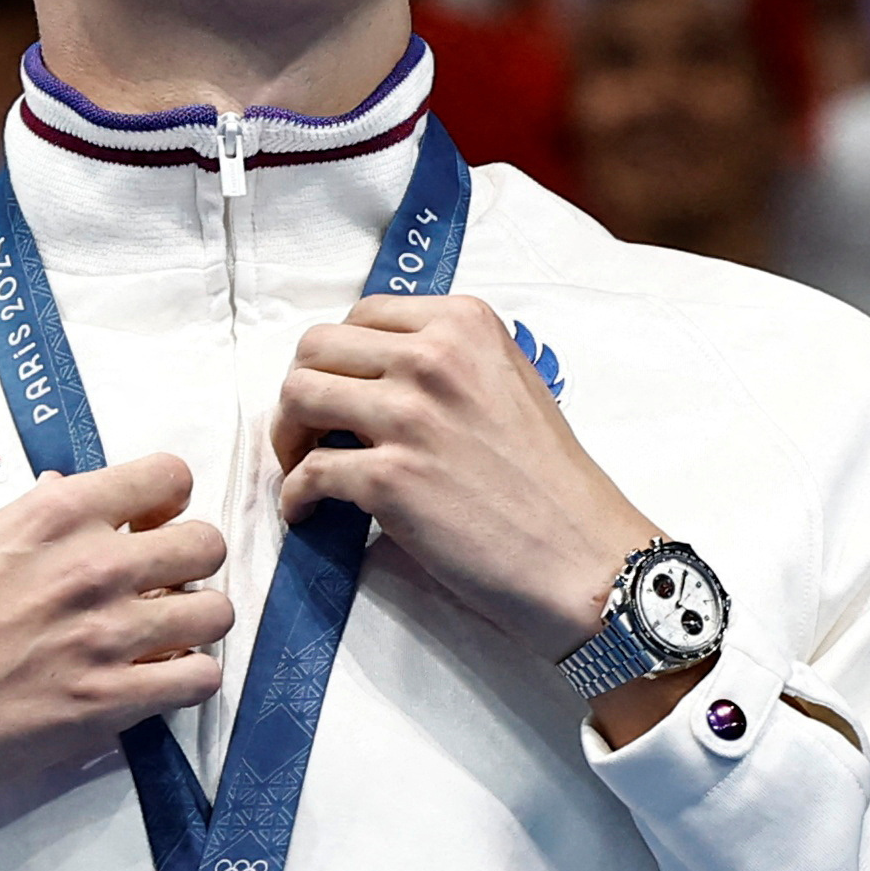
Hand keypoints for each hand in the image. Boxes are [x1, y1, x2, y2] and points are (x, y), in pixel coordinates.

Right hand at [0, 455, 233, 841]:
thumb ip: (41, 517)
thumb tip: (74, 494)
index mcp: (57, 516)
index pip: (169, 476)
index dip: (167, 504)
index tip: (151, 526)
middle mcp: (92, 567)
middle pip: (207, 543)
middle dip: (191, 564)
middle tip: (162, 587)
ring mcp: (107, 635)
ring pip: (215, 612)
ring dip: (195, 625)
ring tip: (162, 638)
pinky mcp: (111, 701)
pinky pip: (200, 679)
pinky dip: (187, 680)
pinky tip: (156, 681)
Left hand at [271, 296, 656, 661]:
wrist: (582, 556)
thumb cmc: (550, 481)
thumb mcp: (509, 382)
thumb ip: (449, 360)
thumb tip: (378, 371)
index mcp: (464, 324)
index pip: (362, 314)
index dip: (340, 357)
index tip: (343, 393)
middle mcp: (434, 357)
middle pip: (315, 347)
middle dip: (302, 390)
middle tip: (311, 432)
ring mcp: (409, 416)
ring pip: (297, 397)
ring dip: (287, 437)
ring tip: (303, 468)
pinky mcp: (388, 479)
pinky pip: (306, 473)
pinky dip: (295, 496)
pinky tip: (309, 513)